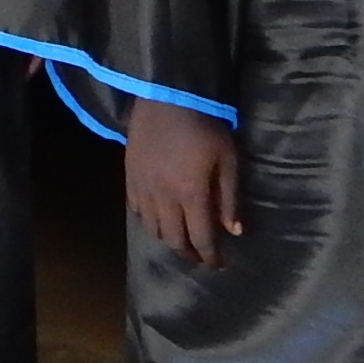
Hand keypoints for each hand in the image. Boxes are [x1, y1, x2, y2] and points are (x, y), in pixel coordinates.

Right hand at [126, 103, 239, 267]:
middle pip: (173, 239)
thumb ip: (229, 198)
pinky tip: (159, 219)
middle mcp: (163, 196)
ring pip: (152, 228)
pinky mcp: (129, 176)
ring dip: (168, 239)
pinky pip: (136, 210)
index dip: (212, 256)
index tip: (220, 265)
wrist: (167, 96)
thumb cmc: (205, 126)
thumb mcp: (227, 160)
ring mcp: (142, 187)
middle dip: (189, 253)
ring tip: (181, 239)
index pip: (201, 237)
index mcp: (190, 193)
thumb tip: (234, 231)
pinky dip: (149, 222)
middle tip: (202, 256)